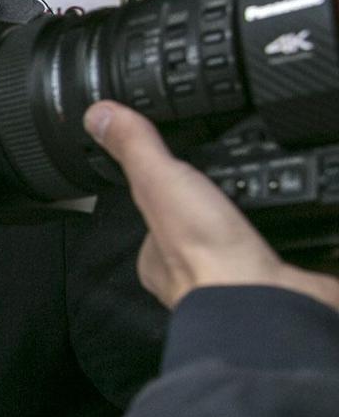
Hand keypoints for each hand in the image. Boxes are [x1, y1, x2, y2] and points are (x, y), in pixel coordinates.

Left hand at [86, 101, 338, 311]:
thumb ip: (136, 148)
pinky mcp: (286, 284)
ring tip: (281, 195)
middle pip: (206, 233)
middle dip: (222, 211)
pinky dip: (307, 236)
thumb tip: (101, 114)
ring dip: (266, 224)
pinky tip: (316, 220)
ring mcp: (244, 282)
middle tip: (239, 182)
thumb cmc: (206, 256)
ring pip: (250, 246)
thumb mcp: (160, 182)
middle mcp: (197, 275)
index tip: (181, 174)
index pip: (155, 221)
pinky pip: (296, 255)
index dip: (167, 196)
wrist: (266, 301)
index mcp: (160, 257)